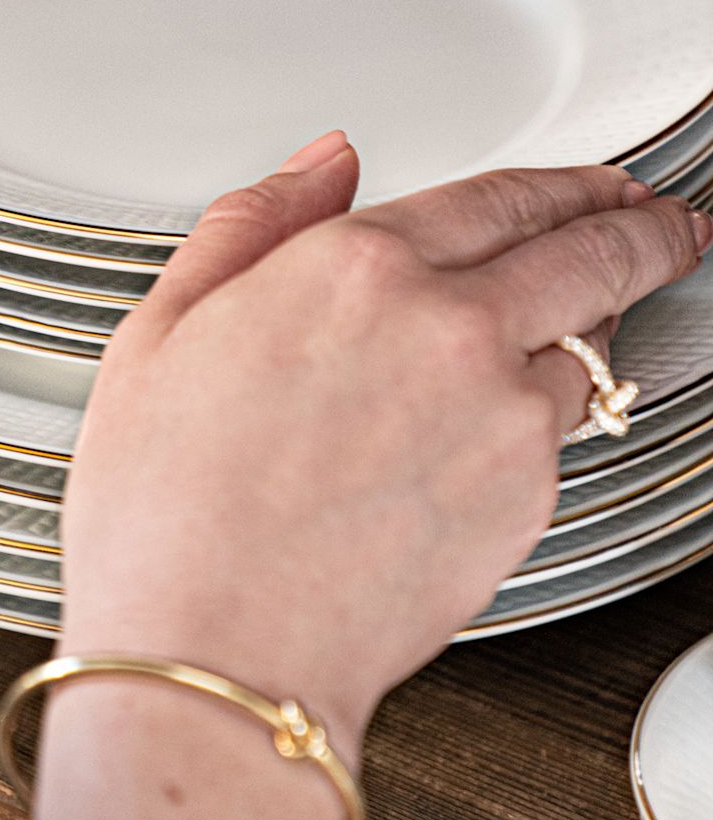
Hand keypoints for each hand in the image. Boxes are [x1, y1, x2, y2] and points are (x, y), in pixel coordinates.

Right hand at [0, 142, 707, 819]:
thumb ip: (252, 224)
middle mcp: (446, 322)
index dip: (564, 183)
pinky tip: (499, 435)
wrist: (215, 655)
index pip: (499, 193)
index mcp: (353, 266)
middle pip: (592, 248)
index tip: (590, 186)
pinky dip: (546, 423)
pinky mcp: (528, 494)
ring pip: (590, 346)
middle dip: (640, 229)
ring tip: (580, 335)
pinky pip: (561, 436)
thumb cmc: (167, 516)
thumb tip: (321, 165)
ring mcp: (501, 409)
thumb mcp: (160, 332)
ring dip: (596, 331)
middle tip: (659, 227)